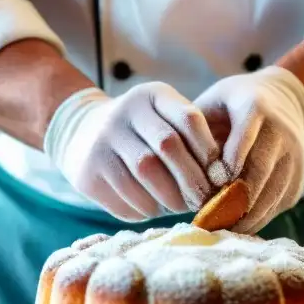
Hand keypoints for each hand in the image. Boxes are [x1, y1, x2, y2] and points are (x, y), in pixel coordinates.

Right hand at [44, 83, 218, 221]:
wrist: (81, 134)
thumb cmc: (142, 132)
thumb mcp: (163, 118)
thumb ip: (191, 138)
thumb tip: (223, 179)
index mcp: (150, 95)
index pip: (188, 118)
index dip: (209, 150)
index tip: (220, 175)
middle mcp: (124, 112)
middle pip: (168, 146)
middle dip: (193, 178)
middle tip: (205, 199)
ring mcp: (102, 141)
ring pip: (146, 173)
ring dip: (171, 198)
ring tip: (181, 206)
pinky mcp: (88, 171)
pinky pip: (125, 196)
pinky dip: (146, 209)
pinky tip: (154, 209)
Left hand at [194, 67, 303, 234]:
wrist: (283, 99)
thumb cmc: (232, 104)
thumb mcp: (212, 103)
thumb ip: (195, 129)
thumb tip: (178, 167)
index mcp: (255, 106)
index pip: (242, 141)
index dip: (223, 169)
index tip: (203, 191)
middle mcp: (282, 130)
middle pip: (258, 172)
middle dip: (231, 199)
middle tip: (205, 220)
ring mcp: (295, 154)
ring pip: (270, 192)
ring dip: (244, 215)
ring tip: (217, 228)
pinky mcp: (300, 176)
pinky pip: (278, 203)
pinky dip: (257, 218)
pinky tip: (235, 226)